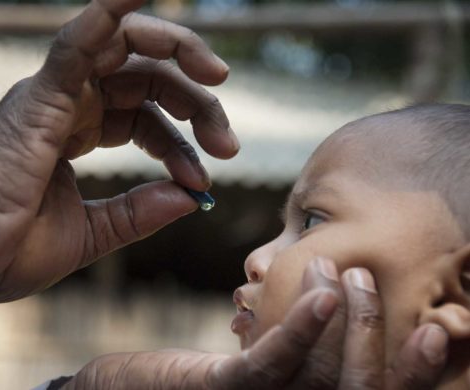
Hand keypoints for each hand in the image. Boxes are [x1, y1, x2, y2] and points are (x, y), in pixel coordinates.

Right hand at [0, 0, 237, 306]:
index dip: (182, 145)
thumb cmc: (10, 248)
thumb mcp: (93, 232)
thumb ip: (139, 211)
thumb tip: (188, 198)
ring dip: (177, 50)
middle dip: (197, 103)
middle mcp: (70, 104)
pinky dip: (111, 12)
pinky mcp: (41, 96)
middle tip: (228, 145)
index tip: (203, 182)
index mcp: (79, 131)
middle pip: (147, 79)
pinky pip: (80, 40)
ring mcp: (56, 95)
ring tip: (218, 76)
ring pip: (125, 48)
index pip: (147, 117)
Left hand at [64, 261, 446, 388]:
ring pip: (326, 377)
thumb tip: (341, 299)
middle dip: (375, 332)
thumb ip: (301, 350)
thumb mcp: (260, 363)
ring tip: (337, 266)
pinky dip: (301, 328)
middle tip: (363, 275)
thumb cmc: (200, 375)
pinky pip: (271, 367)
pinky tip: (323, 291)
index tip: (442, 328)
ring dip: (345, 318)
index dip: (417, 373)